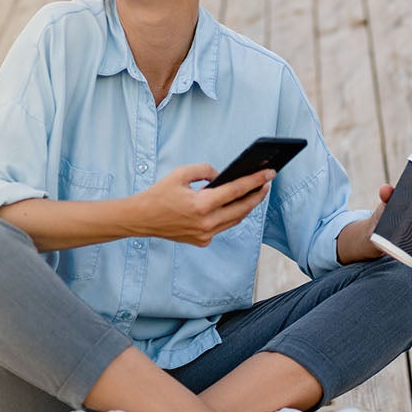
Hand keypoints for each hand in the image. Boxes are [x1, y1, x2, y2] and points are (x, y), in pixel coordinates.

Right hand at [137, 164, 273, 246]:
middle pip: (242, 208)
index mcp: (201, 204)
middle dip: (257, 194)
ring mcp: (205, 235)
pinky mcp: (202, 241)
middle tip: (266, 183)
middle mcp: (206, 222)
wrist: (141, 219)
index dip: (256, 180)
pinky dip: (229, 216)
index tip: (270, 173)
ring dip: (246, 206)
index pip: (237, 190)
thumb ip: (205, 170)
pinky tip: (233, 206)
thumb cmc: (159, 195)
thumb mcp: (180, 174)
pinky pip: (222, 227)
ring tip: (254, 193)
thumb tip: (222, 176)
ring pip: (235, 219)